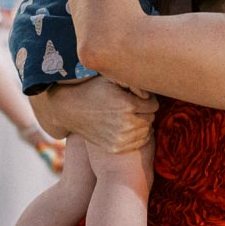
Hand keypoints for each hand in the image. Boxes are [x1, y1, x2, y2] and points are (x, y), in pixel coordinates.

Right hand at [30, 79, 157, 153]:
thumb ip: (133, 81)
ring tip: (129, 116)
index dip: (147, 100)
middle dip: (144, 111)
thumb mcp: (111, 78)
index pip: (153, 104)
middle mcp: (126, 123)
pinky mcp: (116, 147)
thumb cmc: (92, 89)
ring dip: (142, 123)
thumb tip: (149, 93)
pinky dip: (137, 135)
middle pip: (151, 118)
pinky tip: (127, 127)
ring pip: (147, 130)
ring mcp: (121, 138)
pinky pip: (139, 142)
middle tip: (133, 106)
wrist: (70, 110)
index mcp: (127, 104)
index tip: (137, 97)